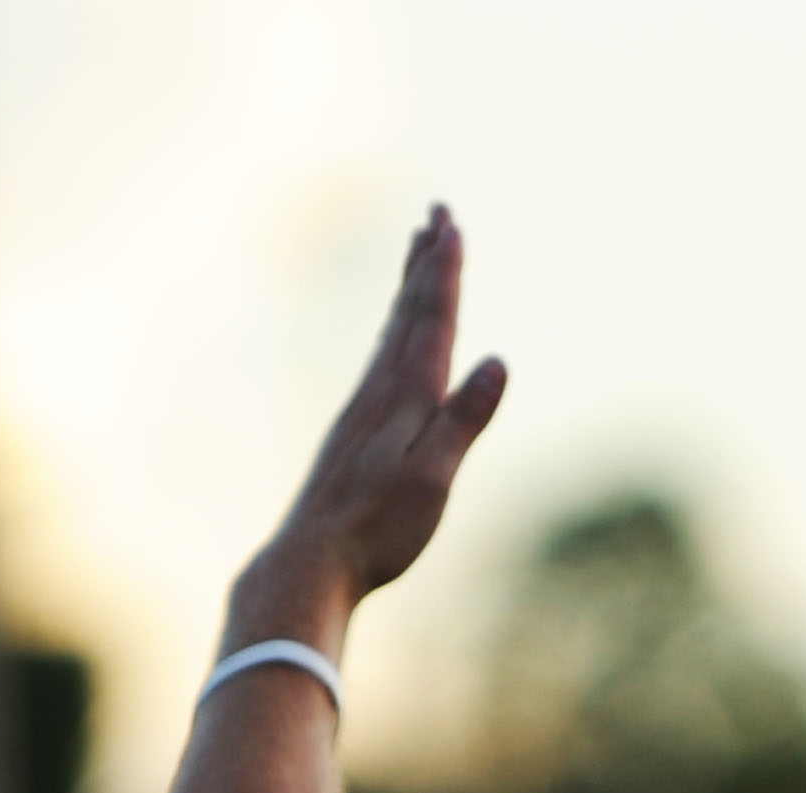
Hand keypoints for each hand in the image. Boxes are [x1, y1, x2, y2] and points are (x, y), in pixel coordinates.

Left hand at [238, 208, 507, 636]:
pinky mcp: (351, 436)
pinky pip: (378, 364)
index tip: (450, 225)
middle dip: (425, 264)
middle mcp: (379, 394)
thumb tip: (497, 360)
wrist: (308, 564)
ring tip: (415, 257)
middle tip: (436, 215)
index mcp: (405, 398)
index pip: (431, 321)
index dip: (444, 273)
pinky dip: (393, 334)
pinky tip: (391, 342)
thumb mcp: (433, 479)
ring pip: (390, 335)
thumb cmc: (377, 529)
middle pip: (407, 315)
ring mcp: (361, 413)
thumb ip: (464, 420)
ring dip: (407, 292)